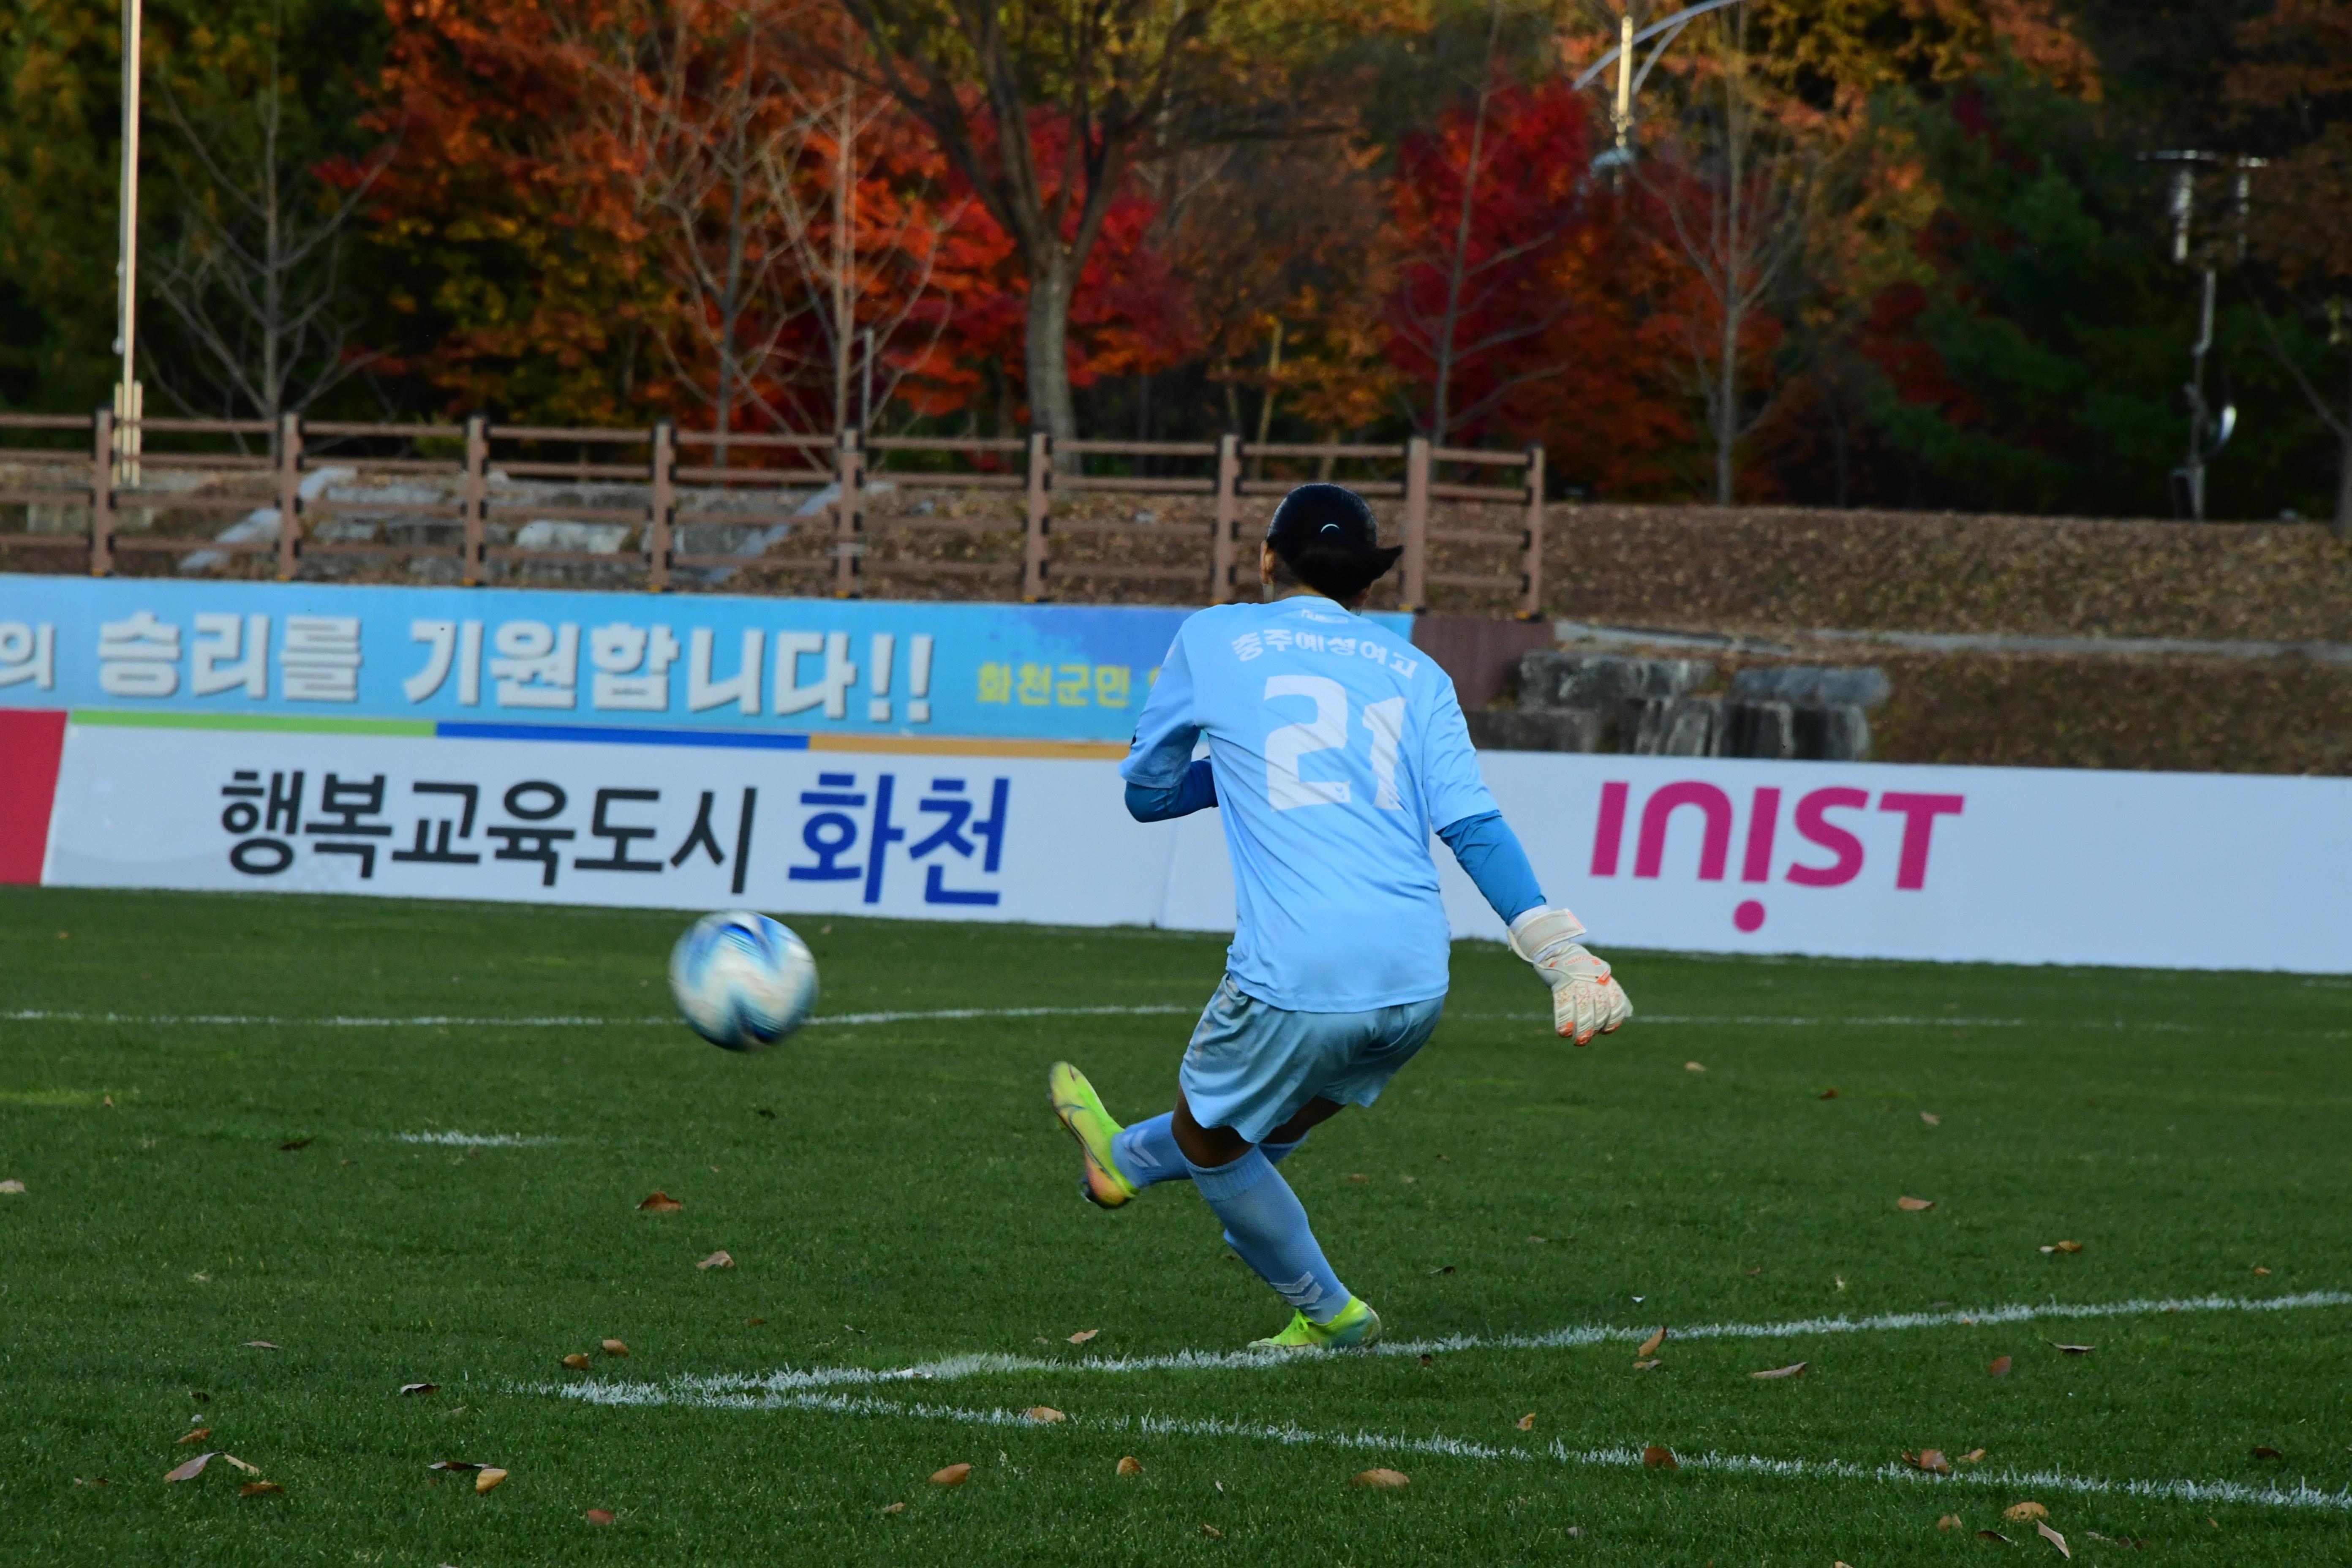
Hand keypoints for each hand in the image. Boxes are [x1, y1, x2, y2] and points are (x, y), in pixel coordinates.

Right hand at [1509, 906, 1632, 1045]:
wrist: (1560, 951)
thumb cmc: (1584, 971)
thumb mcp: (1603, 979)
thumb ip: (1616, 996)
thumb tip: (1629, 1014)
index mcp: (1607, 981)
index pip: (1616, 1004)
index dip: (1613, 1021)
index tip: (1604, 1031)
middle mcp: (1595, 981)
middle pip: (1600, 1009)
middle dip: (1594, 1027)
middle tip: (1584, 1040)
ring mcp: (1578, 982)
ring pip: (1583, 1009)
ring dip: (1580, 1028)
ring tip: (1576, 1040)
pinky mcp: (1560, 984)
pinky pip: (1563, 1005)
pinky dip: (1563, 1020)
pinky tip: (1562, 1032)